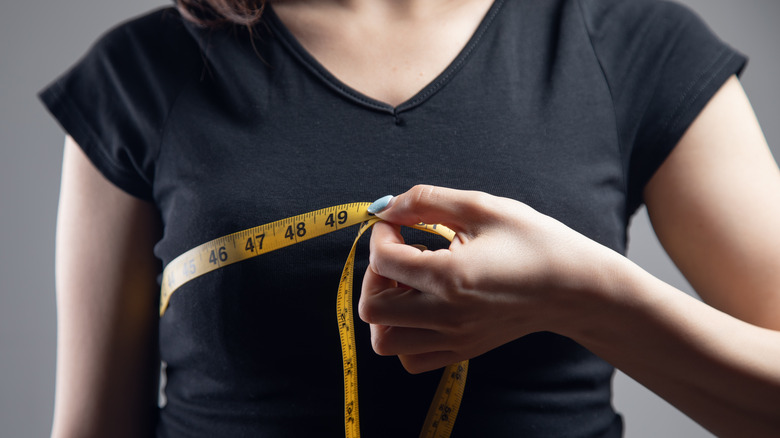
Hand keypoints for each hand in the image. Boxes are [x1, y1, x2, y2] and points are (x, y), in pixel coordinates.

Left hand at [359, 185, 621, 372]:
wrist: (576, 287)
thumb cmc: (536, 242)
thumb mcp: (483, 207)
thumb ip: (428, 200)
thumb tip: (388, 206)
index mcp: (450, 277)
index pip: (382, 260)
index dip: (382, 233)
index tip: (399, 223)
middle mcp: (446, 315)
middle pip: (372, 308)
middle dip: (374, 275)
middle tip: (398, 255)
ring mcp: (454, 339)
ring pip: (385, 342)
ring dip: (385, 309)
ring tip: (409, 284)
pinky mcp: (463, 350)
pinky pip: (411, 358)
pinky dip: (404, 335)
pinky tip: (423, 306)